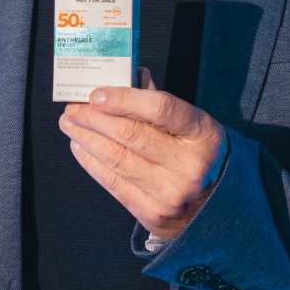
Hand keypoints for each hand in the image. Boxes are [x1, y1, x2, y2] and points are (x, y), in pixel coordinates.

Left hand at [58, 66, 229, 239]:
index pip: (160, 109)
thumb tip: (126, 76)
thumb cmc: (198, 154)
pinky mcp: (153, 213)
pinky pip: (114, 183)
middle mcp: (190, 165)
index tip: (96, 94)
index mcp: (203, 134)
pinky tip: (80, 148)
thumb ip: (158, 102)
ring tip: (70, 125)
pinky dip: (92, 163)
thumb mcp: (191, 125)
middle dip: (94, 119)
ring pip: (117, 159)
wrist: (218, 206)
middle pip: (131, 135)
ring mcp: (171, 193)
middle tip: (73, 108)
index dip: (124, 99)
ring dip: (87, 139)